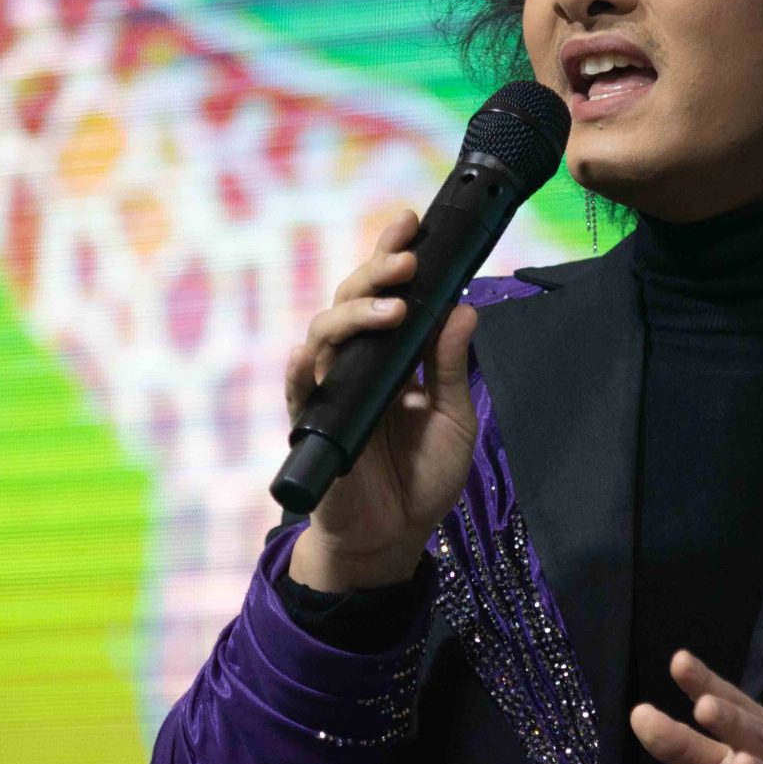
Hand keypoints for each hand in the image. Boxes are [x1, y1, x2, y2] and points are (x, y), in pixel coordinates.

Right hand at [283, 210, 479, 591]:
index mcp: (392, 356)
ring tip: (393, 308)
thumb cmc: (421, 479)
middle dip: (376, 271)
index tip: (410, 224)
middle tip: (407, 258)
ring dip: (354, 314)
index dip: (392, 257)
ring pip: (325, 333)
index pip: (388, 294)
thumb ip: (452, 367)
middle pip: (352, 300)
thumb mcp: (452, 418)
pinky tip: (314, 353)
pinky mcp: (312, 425)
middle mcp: (358, 364)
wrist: (393, 539)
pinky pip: (299, 387)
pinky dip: (303, 367)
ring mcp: (331, 391)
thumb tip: (463, 308)